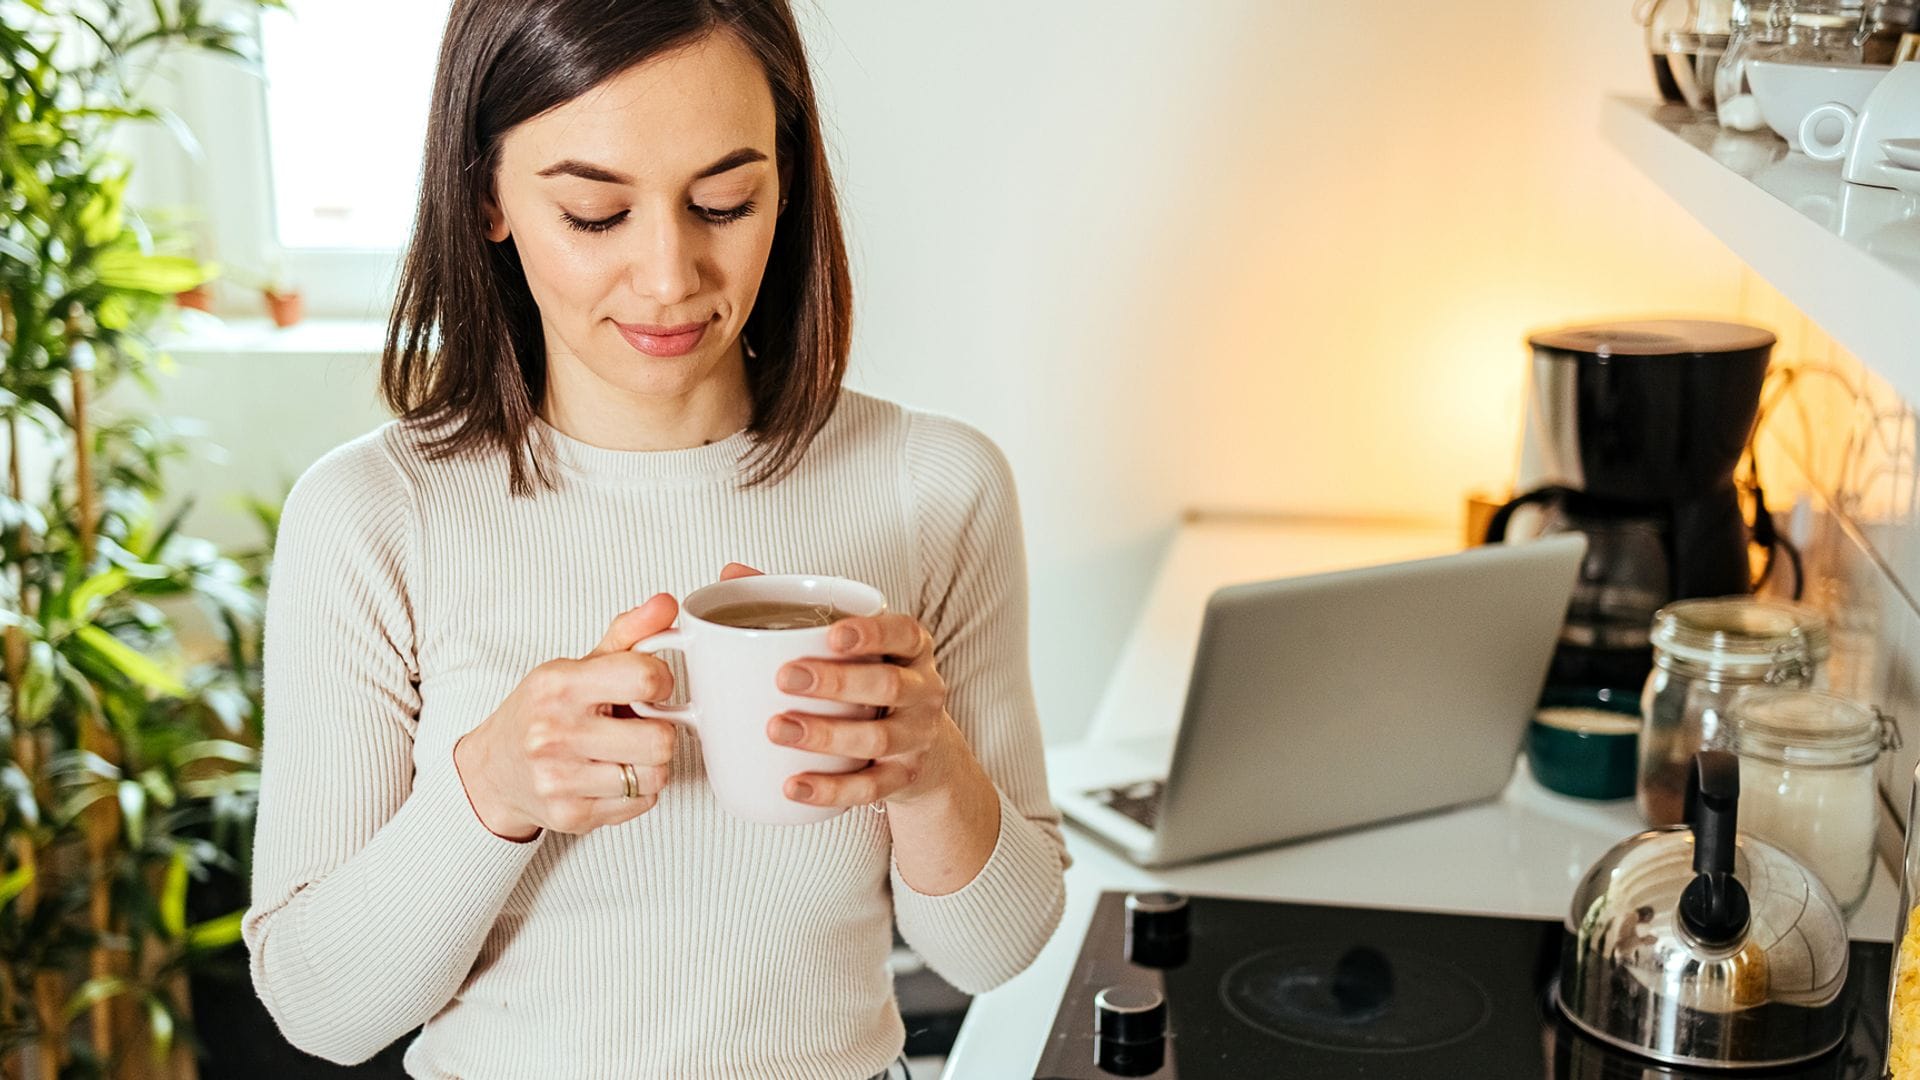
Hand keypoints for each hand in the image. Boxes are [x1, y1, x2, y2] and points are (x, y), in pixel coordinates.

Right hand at [453, 594, 681, 839]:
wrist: (493, 770)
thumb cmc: (543, 711)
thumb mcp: (578, 665)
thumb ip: (628, 635)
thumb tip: (667, 604)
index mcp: (559, 684)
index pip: (646, 677)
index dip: (663, 682)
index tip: (652, 688)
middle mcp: (554, 733)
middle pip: (660, 739)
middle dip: (660, 731)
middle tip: (640, 726)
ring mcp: (560, 779)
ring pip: (655, 775)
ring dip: (650, 764)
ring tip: (625, 751)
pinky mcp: (571, 815)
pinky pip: (641, 803)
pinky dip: (637, 791)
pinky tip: (612, 774)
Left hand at [717, 563, 964, 807]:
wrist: (920, 745)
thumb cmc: (870, 678)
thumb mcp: (850, 642)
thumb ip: (797, 607)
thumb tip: (733, 572)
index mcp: (911, 648)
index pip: (903, 633)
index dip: (872, 633)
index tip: (832, 634)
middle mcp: (923, 690)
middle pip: (890, 685)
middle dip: (838, 682)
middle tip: (785, 678)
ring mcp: (916, 737)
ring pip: (878, 739)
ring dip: (827, 734)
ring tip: (777, 728)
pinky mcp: (903, 777)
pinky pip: (870, 788)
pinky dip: (831, 789)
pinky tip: (793, 785)